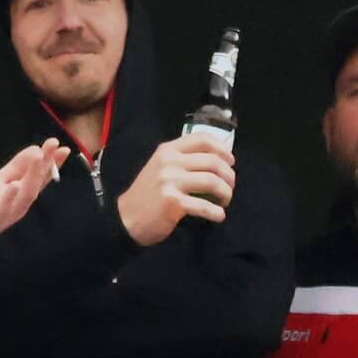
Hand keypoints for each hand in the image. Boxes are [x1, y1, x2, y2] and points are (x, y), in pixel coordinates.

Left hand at [0, 138, 69, 246]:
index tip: (62, 147)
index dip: (53, 162)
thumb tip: (36, 149)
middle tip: (54, 144)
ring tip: (39, 157)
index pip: (41, 176)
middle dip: (47, 163)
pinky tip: (13, 184)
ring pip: (26, 194)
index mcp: (23, 194)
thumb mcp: (0, 180)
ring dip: (33, 176)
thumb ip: (17, 167)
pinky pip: (3, 208)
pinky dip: (9, 196)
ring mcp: (9, 212)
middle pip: (37, 183)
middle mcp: (21, 204)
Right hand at [116, 133, 236, 246]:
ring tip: (224, 201)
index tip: (231, 162)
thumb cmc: (147, 194)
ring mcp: (170, 182)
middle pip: (213, 162)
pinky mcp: (173, 203)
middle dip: (229, 176)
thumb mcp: (159, 168)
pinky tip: (219, 216)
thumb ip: (181, 160)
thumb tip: (215, 162)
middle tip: (229, 187)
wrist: (126, 218)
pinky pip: (204, 206)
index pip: (202, 139)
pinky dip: (216, 212)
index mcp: (168, 150)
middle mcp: (169, 162)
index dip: (222, 149)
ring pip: (212, 182)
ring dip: (226, 193)